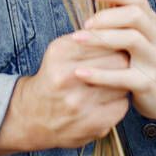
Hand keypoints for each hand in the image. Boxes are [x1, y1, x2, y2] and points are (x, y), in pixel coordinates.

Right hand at [0, 32, 130, 155]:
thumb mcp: (59, 52)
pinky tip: (107, 100)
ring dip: (122, 82)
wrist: (32, 118)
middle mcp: (68, 77)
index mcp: (60, 53)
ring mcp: (80, 103)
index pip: (106, 40)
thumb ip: (87, 40)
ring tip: (113, 81)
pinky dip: (118, 101)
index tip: (117, 46)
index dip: (116, 43)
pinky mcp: (92, 124)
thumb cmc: (52, 79)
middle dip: (122, 61)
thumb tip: (121, 31)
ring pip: (123, 84)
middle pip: (119, 61)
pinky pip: (121, 105)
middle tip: (120, 63)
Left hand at [71, 0, 155, 121]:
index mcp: (150, 23)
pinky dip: (100, 74)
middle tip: (85, 23)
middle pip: (136, 15)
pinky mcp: (147, 83)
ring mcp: (153, 60)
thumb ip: (119, 20)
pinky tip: (80, 73)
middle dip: (107, 16)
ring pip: (132, 40)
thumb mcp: (135, 37)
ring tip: (77, 39)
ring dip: (101, 37)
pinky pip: (123, 76)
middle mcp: (155, 37)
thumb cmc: (141, 61)